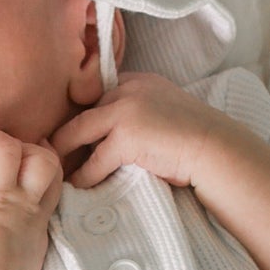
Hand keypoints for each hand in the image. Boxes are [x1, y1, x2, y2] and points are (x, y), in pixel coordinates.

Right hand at [0, 128, 62, 269]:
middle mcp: (24, 204)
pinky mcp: (43, 234)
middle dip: (23, 146)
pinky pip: (53, 200)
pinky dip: (43, 187)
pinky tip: (24, 192)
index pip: (6, 148)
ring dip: (39, 163)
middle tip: (1, 156)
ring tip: (18, 165)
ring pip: (56, 177)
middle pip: (44, 157)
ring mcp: (38, 219)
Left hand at [48, 71, 239, 189]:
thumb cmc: (197, 141)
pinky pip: (93, 162)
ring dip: (65, 156)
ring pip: (78, 134)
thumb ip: (140, 115)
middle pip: (83, 113)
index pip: (97, 96)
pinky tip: (78, 188)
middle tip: (51, 155)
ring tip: (58, 173)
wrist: (218, 151)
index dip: (82, 118)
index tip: (69, 136)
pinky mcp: (126, 137)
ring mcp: (125, 111)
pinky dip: (83, 178)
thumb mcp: (165, 114)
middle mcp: (127, 90)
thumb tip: (112, 139)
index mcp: (137, 81)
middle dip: (66, 137)